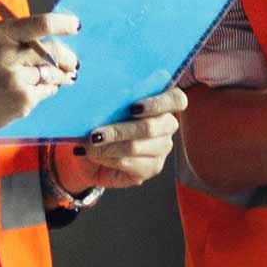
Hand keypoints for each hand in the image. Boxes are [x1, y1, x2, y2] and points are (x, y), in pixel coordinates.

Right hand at [0, 11, 80, 137]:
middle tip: (74, 63)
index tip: (76, 26)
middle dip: (68, 58)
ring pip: (53, 73)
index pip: (41, 24)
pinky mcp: (22, 99)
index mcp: (1, 33)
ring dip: (61, 76)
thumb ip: (20, 40)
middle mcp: (8, 53)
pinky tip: (32, 92)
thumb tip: (59, 42)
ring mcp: (16, 78)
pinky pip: (46, 91)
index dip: (63, 24)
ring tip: (63, 78)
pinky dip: (46, 91)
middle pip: (53, 51)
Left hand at [53, 84, 188, 191]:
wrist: (92, 151)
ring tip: (90, 144)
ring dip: (108, 147)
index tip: (133, 108)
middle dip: (118, 131)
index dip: (158, 104)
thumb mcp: (105, 107)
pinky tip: (95, 155)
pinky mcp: (152, 167)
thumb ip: (110, 102)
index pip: (177, 99)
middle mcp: (167, 125)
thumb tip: (97, 103)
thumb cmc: (102, 122)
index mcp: (162, 102)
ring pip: (136, 147)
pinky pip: (129, 163)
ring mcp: (162, 148)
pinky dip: (107, 158)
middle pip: (150, 127)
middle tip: (95, 134)